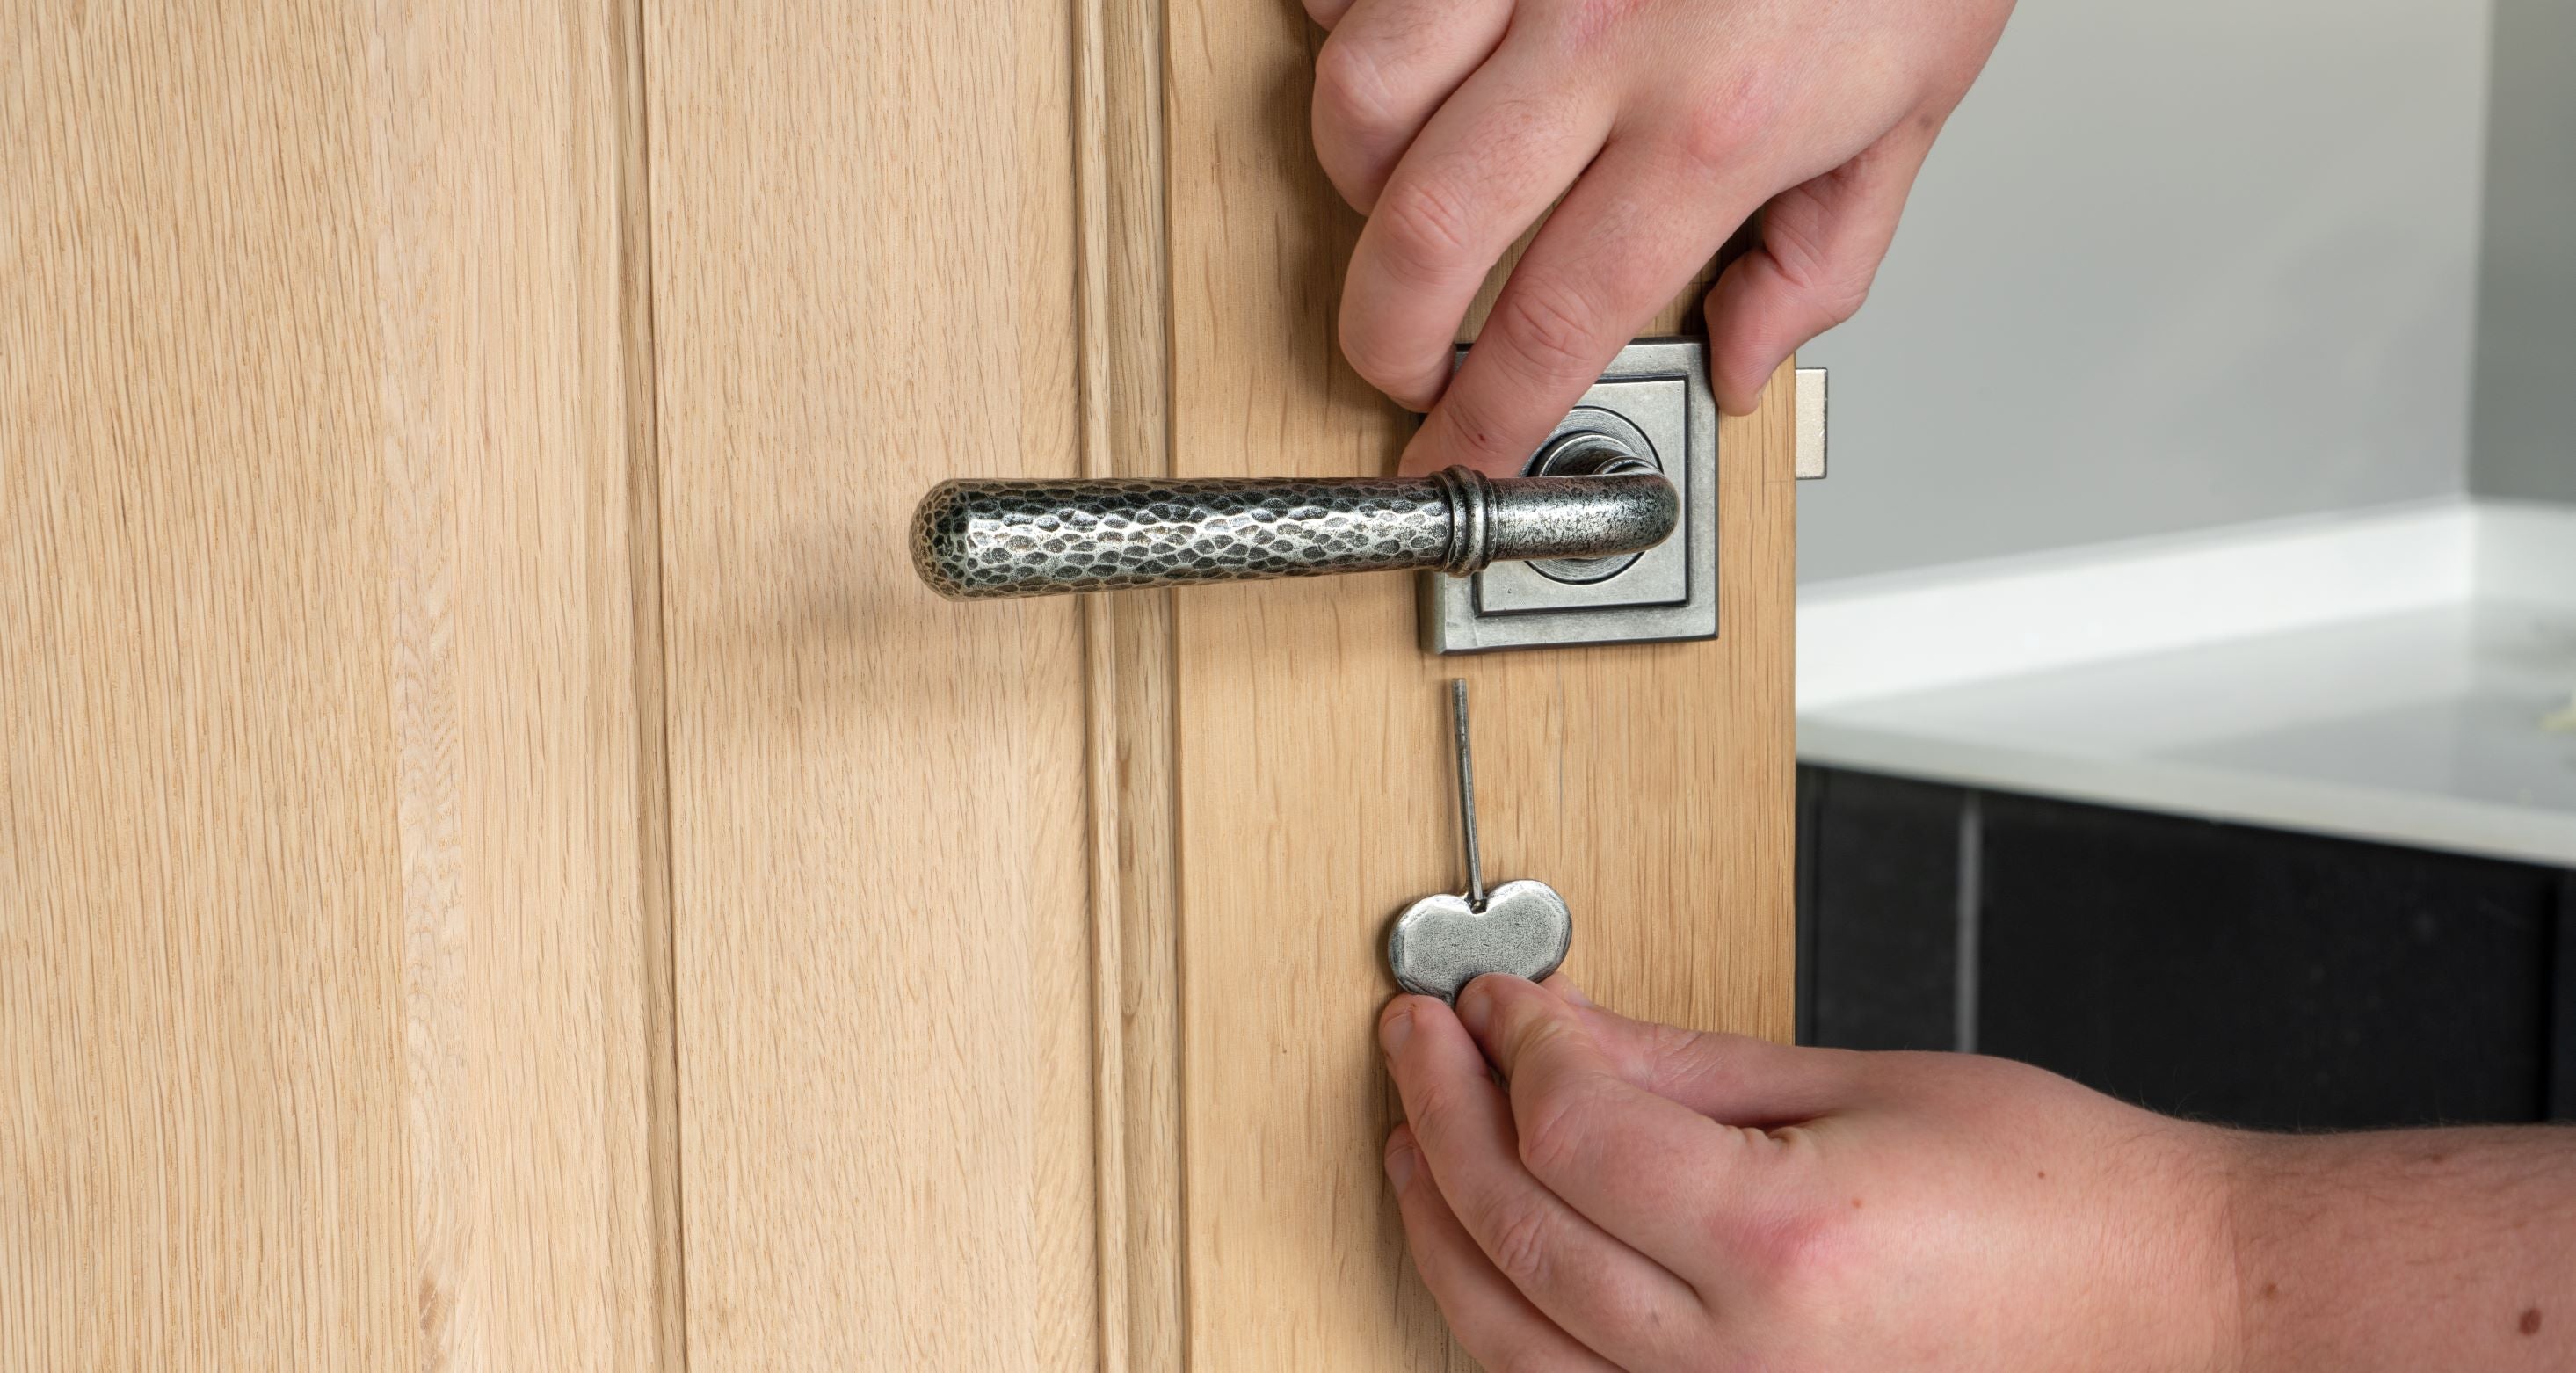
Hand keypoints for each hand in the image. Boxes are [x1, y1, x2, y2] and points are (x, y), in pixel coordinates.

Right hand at [1304, 0, 2012, 473]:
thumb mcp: (1915, 100)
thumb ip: (1822, 252)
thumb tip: (1744, 360)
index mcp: (1714, 126)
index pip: (1555, 322)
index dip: (1488, 418)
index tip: (1462, 458)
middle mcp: (1605, 42)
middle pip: (1420, 236)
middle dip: (1384, 335)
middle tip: (1402, 360)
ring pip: (1358, 101)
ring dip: (1359, 180)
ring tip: (1405, 199)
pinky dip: (1349, 30)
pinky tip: (1403, 58)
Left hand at [1377, 975, 2239, 1369]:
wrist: (2179, 1316)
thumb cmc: (2067, 1203)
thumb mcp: (1865, 1084)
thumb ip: (1681, 1065)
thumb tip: (1552, 1024)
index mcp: (1784, 1243)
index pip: (1568, 1132)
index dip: (1509, 1047)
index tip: (1492, 999)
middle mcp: (1748, 1362)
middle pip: (1517, 1236)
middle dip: (1442, 1123)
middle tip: (1419, 1044)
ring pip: (1511, 1347)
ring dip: (1445, 1234)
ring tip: (1421, 1142)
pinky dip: (1507, 1333)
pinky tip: (1493, 1261)